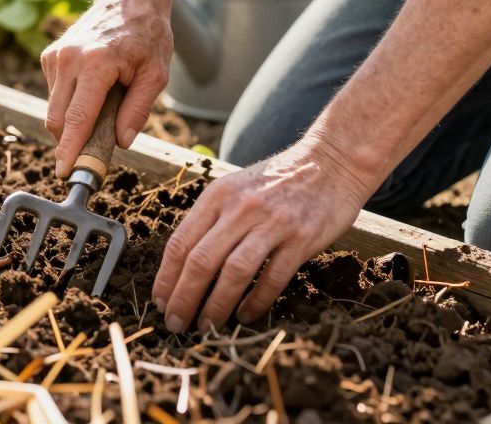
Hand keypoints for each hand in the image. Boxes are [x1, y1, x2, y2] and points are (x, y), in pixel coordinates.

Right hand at [42, 0, 172, 176]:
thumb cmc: (146, 34)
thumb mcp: (156, 74)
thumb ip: (138, 109)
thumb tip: (121, 141)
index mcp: (96, 62)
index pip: (78, 117)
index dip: (70, 149)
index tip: (65, 172)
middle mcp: (69, 58)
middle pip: (59, 119)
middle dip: (70, 142)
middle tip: (92, 155)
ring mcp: (56, 56)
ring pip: (54, 109)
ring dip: (73, 121)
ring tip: (103, 107)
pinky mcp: (50, 56)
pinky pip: (54, 95)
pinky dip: (70, 103)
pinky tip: (92, 89)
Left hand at [151, 137, 375, 332]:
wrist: (330, 163)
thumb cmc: (277, 181)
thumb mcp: (235, 188)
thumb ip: (211, 219)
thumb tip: (183, 265)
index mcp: (217, 196)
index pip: (180, 242)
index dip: (166, 278)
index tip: (159, 302)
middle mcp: (241, 208)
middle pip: (201, 261)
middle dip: (184, 299)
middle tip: (176, 324)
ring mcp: (273, 223)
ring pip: (234, 272)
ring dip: (216, 306)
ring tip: (207, 328)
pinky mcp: (302, 238)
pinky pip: (273, 278)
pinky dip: (256, 302)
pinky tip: (245, 316)